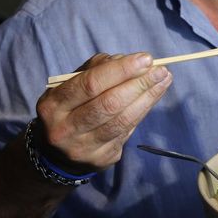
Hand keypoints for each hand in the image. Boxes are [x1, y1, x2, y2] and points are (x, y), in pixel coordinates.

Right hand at [34, 52, 171, 173]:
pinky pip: (127, 131)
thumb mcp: (71, 84)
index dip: (121, 70)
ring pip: (122, 121)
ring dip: (148, 98)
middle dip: (139, 84)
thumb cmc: (71, 106)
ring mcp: (83, 147)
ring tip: (164, 80)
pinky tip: (153, 97)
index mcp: (53, 105)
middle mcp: (65, 129)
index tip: (145, 59)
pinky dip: (143, 111)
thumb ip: (98, 68)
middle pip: (109, 104)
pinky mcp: (100, 159)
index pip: (90, 84)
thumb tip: (131, 61)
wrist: (58, 151)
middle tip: (161, 70)